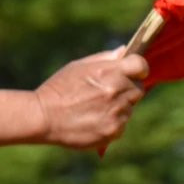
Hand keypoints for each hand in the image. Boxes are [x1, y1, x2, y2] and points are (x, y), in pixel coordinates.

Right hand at [33, 47, 147, 148]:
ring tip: (94, 107)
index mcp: (110, 72)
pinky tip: (93, 120)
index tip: (133, 72)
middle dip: (127, 88)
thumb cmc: (59, 88)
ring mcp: (117, 113)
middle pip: (138, 89)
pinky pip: (122, 125)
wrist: (43, 117)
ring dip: (119, 107)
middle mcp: (117, 92)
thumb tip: (124, 51)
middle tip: (107, 92)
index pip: (141, 65)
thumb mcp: (78, 66)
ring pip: (130, 108)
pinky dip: (112, 123)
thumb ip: (105, 59)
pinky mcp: (114, 131)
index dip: (138, 68)